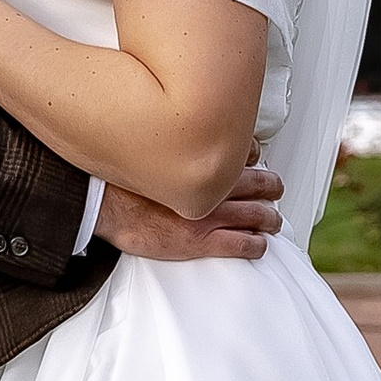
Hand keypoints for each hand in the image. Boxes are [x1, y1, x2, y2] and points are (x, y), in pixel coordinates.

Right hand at [98, 153, 282, 263]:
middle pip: (260, 184)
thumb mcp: (153, 148)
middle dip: (272, 187)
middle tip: (275, 190)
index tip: (256, 161)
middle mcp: (213, 185)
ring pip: (258, 215)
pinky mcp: (203, 241)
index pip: (247, 153)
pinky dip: (256, 245)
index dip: (256, 158)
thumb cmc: (123, 179)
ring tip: (274, 221)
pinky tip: (258, 245)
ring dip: (271, 218)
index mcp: (203, 160)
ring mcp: (210, 214)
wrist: (105, 205)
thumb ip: (175, 144)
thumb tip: (176, 136)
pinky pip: (242, 244)